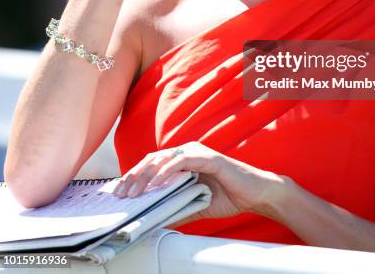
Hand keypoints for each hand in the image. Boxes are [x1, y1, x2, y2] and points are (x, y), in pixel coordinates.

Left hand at [111, 141, 289, 219]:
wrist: (255, 194)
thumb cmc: (229, 196)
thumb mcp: (196, 206)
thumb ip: (177, 209)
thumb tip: (155, 221)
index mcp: (184, 160)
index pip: (153, 164)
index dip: (135, 176)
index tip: (119, 191)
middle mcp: (188, 152)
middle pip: (153, 160)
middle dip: (134, 176)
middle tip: (120, 193)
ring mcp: (198, 153)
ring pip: (163, 159)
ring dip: (146, 175)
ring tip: (133, 191)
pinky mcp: (208, 157)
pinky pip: (182, 162)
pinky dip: (166, 171)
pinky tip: (155, 184)